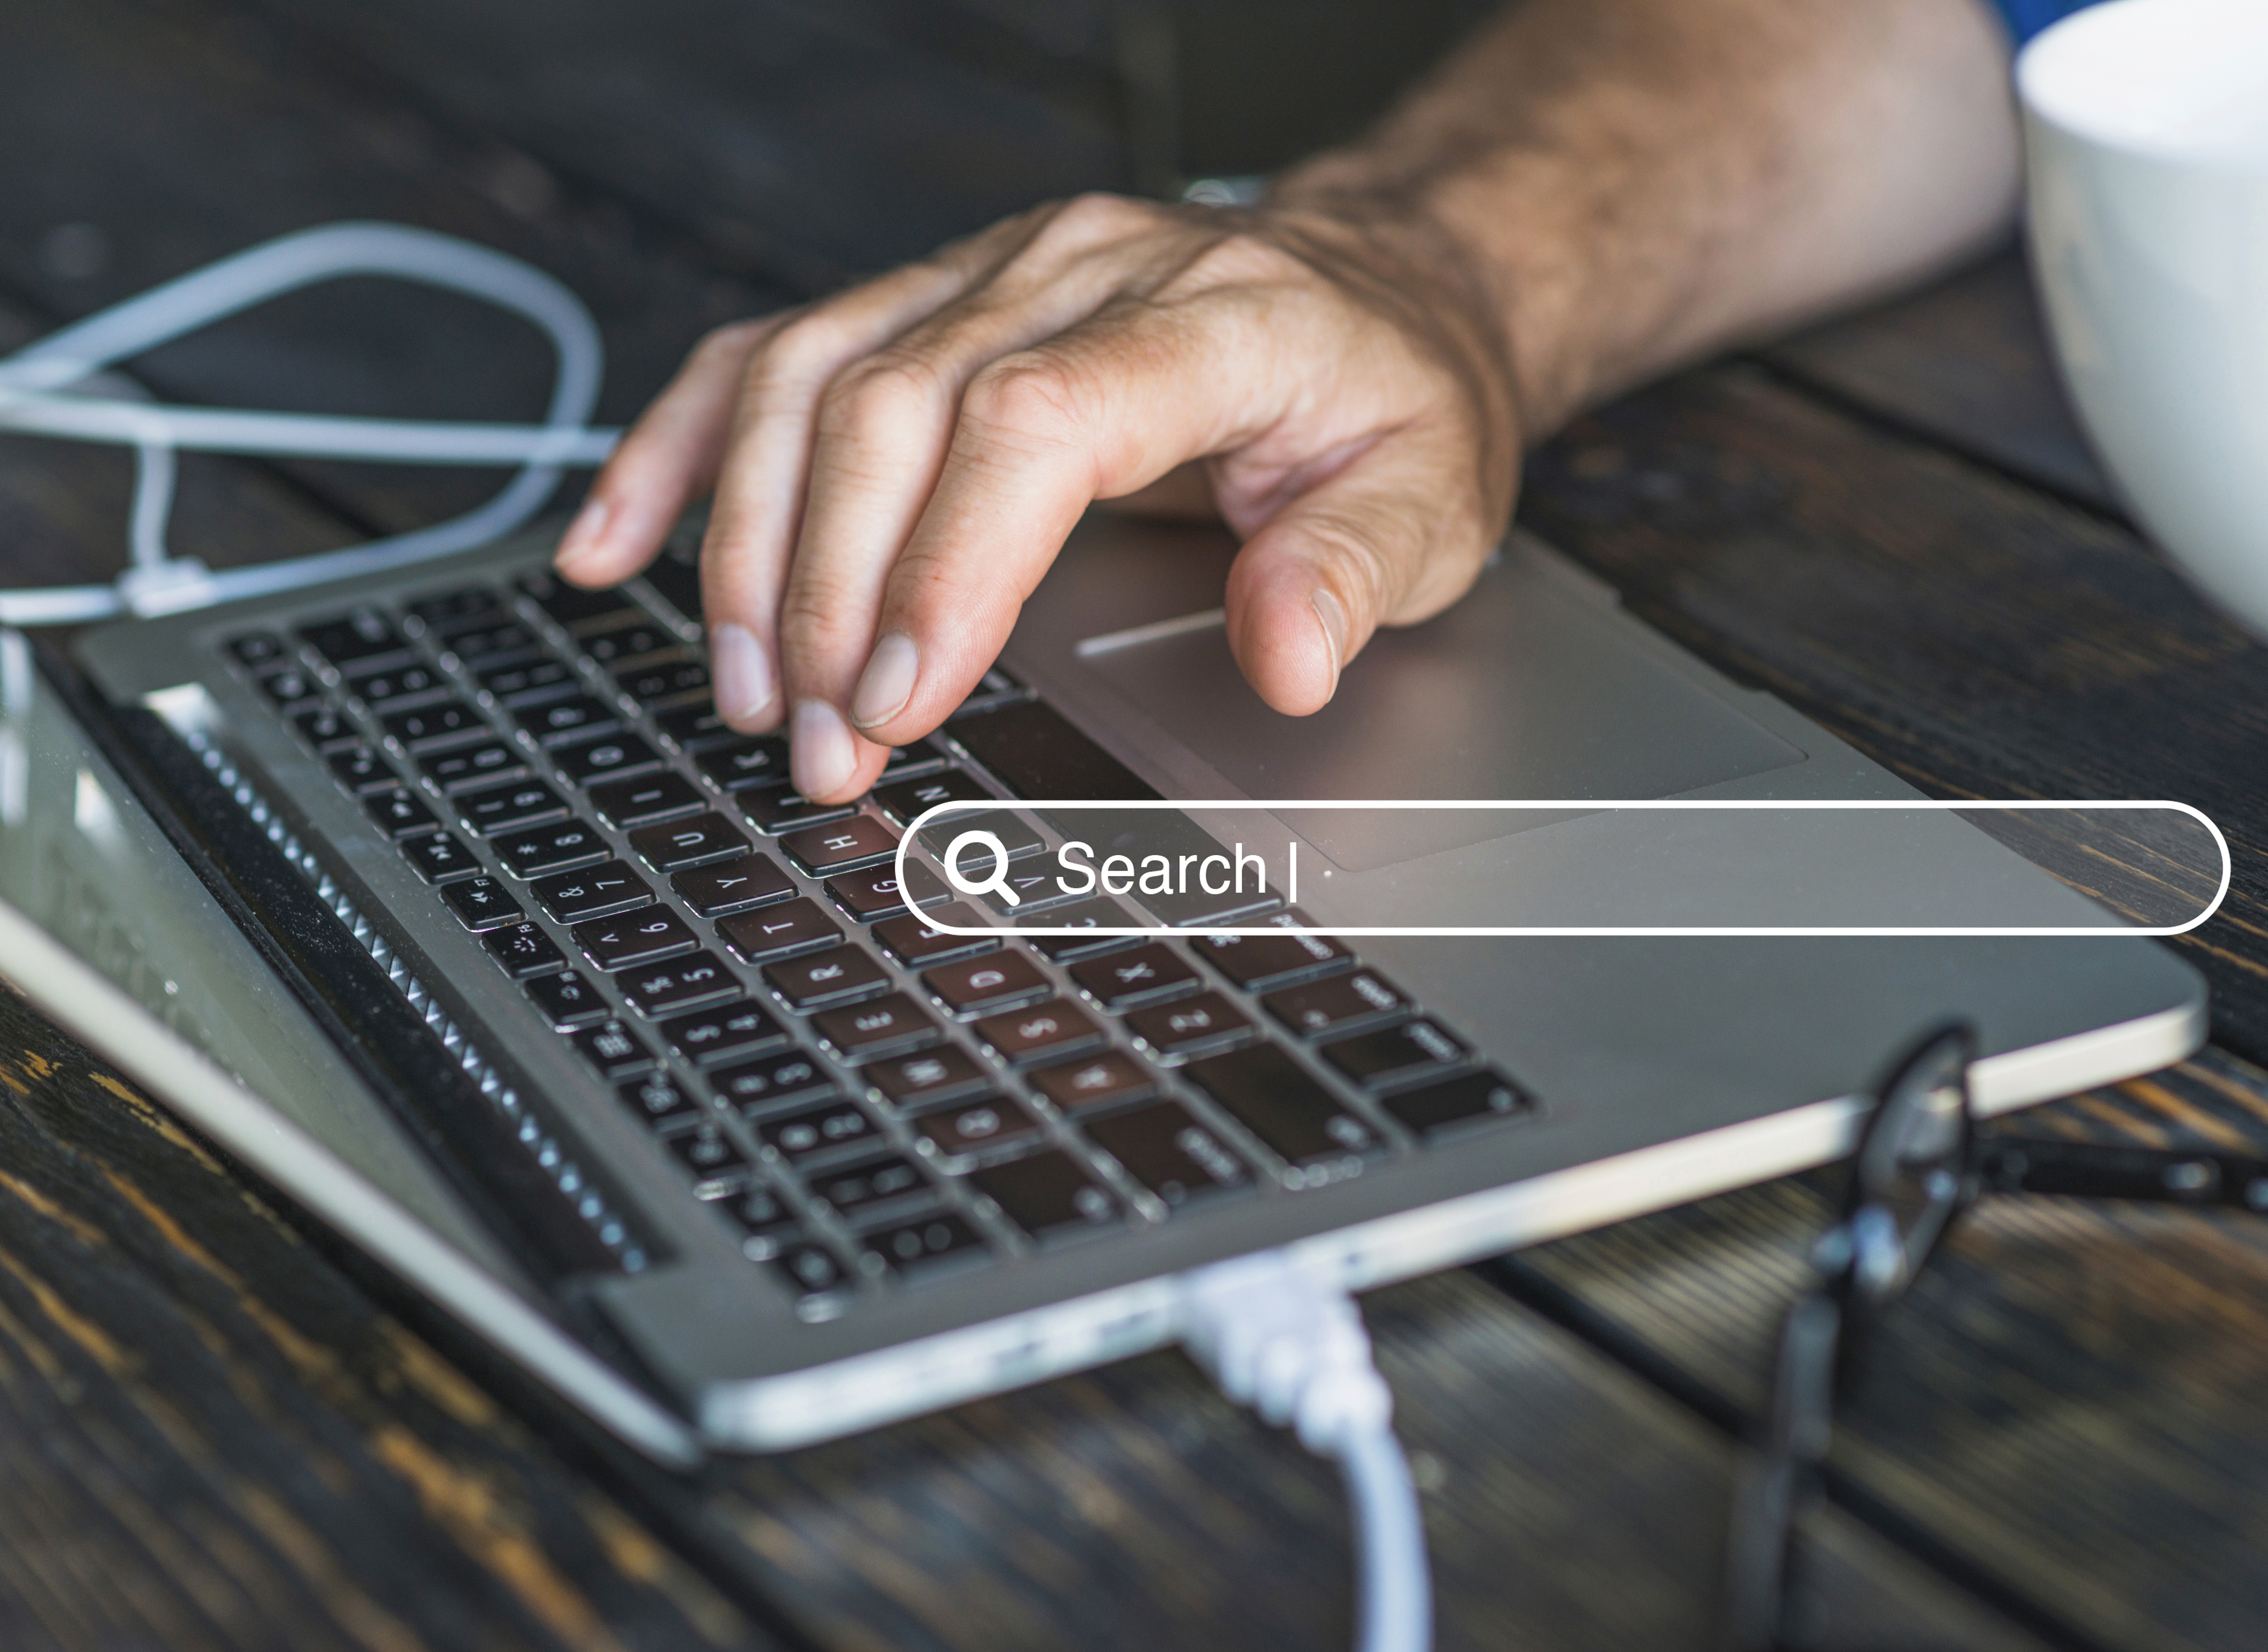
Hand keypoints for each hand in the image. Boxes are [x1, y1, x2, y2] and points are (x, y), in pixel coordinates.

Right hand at [554, 191, 1521, 802]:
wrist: (1379, 294)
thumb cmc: (1391, 399)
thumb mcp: (1430, 496)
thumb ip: (1355, 574)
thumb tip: (1288, 657)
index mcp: (1209, 317)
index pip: (1032, 423)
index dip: (946, 563)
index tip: (901, 697)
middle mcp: (1076, 271)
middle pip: (894, 407)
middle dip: (836, 593)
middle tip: (821, 746)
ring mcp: (986, 273)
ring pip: (811, 378)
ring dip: (751, 544)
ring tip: (746, 687)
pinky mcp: (927, 297)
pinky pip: (772, 353)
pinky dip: (682, 448)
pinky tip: (619, 539)